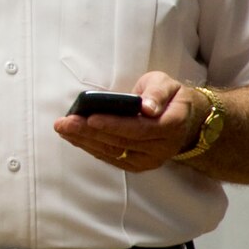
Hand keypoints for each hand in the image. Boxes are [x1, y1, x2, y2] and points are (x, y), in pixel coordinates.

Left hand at [53, 71, 199, 171]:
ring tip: (63, 129)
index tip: (90, 118)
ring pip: (114, 153)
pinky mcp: (138, 164)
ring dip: (85, 142)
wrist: (185, 120)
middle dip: (89, 132)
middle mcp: (162, 148)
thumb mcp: (168, 84)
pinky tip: (74, 138)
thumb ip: (158, 93)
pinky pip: (112, 158)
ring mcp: (150, 160)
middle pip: (121, 142)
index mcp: (172, 125)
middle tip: (64, 123)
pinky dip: (91, 148)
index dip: (114, 124)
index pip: (139, 128)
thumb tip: (147, 108)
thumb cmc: (171, 97)